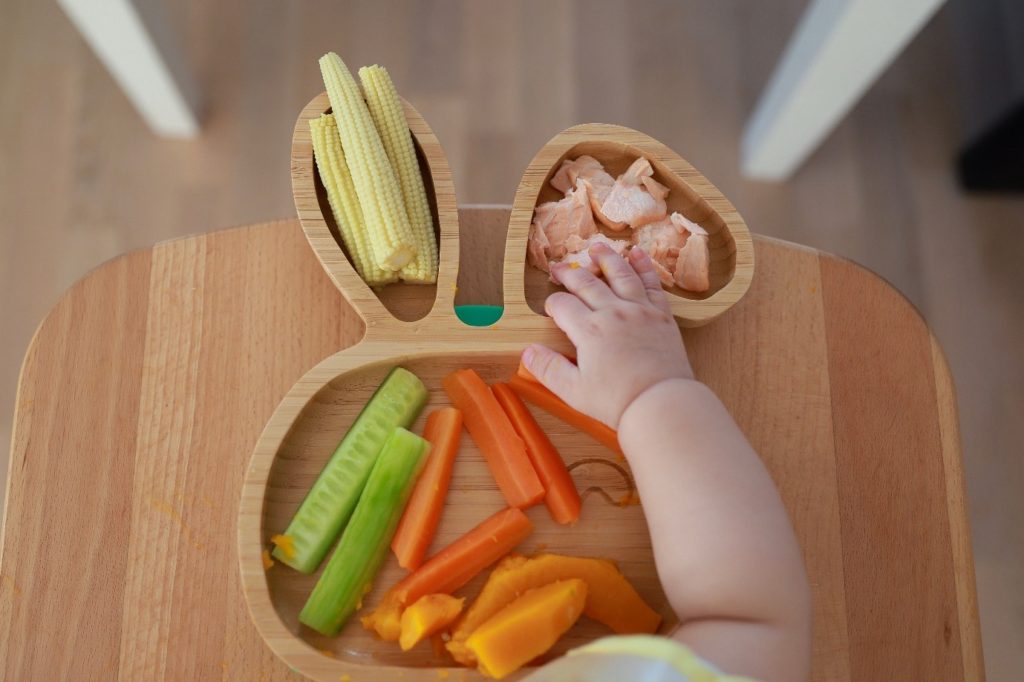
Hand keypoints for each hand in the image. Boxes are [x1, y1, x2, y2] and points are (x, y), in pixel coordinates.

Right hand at [522, 242, 693, 427]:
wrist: (661, 404)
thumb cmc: (618, 402)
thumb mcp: (574, 391)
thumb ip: (549, 369)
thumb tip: (528, 352)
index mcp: (589, 330)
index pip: (562, 305)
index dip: (552, 305)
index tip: (551, 309)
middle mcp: (613, 312)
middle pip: (586, 283)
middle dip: (569, 273)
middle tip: (559, 267)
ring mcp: (639, 310)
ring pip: (619, 274)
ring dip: (606, 258)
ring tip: (596, 247)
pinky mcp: (661, 315)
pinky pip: (651, 283)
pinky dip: (643, 267)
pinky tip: (637, 255)